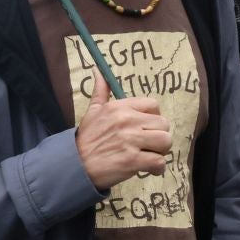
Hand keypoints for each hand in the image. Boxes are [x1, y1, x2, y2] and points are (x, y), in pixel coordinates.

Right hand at [75, 76, 172, 190]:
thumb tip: (97, 70)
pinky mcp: (132, 160)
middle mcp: (127, 121)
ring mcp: (130, 141)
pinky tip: (148, 169)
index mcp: (120, 107)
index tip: (145, 128)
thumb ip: (101, 91)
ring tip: (150, 155)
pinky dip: (157, 168)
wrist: (74, 165)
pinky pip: (159, 161)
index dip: (154, 118)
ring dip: (160, 151)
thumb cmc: (86, 139)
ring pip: (165, 141)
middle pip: (163, 124)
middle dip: (159, 136)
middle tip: (147, 145)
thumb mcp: (92, 111)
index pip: (154, 105)